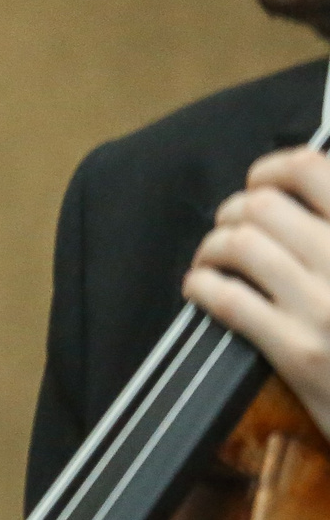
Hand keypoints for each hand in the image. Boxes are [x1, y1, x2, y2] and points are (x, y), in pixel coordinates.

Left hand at [185, 147, 329, 431]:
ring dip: (214, 246)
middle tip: (234, 226)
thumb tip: (305, 185)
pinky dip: (202, 284)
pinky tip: (201, 287)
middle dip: (236, 210)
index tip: (263, 180)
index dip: (272, 168)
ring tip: (215, 257)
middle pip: (263, 205)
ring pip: (238, 244)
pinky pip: (226, 298)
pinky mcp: (299, 351)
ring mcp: (325, 308)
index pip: (310, 171)